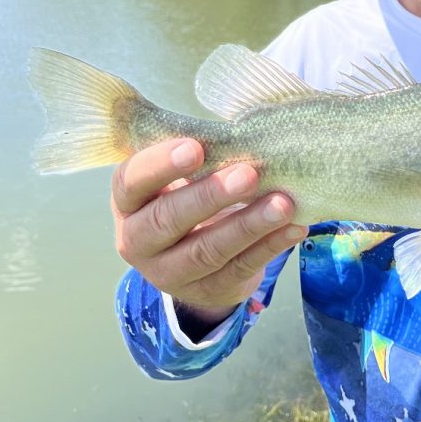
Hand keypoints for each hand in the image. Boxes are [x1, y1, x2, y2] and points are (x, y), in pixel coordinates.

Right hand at [111, 138, 306, 322]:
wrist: (190, 261)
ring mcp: (170, 273)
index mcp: (127, 202)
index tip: (196, 147)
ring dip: (248, 225)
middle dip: (210, 196)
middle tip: (248, 174)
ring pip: (207, 251)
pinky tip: (293, 227)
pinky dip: (270, 246)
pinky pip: (240, 268)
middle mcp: (138, 241)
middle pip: (167, 220)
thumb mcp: (174, 178)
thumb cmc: (185, 198)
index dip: (161, 165)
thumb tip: (236, 130)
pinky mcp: (208, 290)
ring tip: (282, 203)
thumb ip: (189, 155)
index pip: (132, 182)